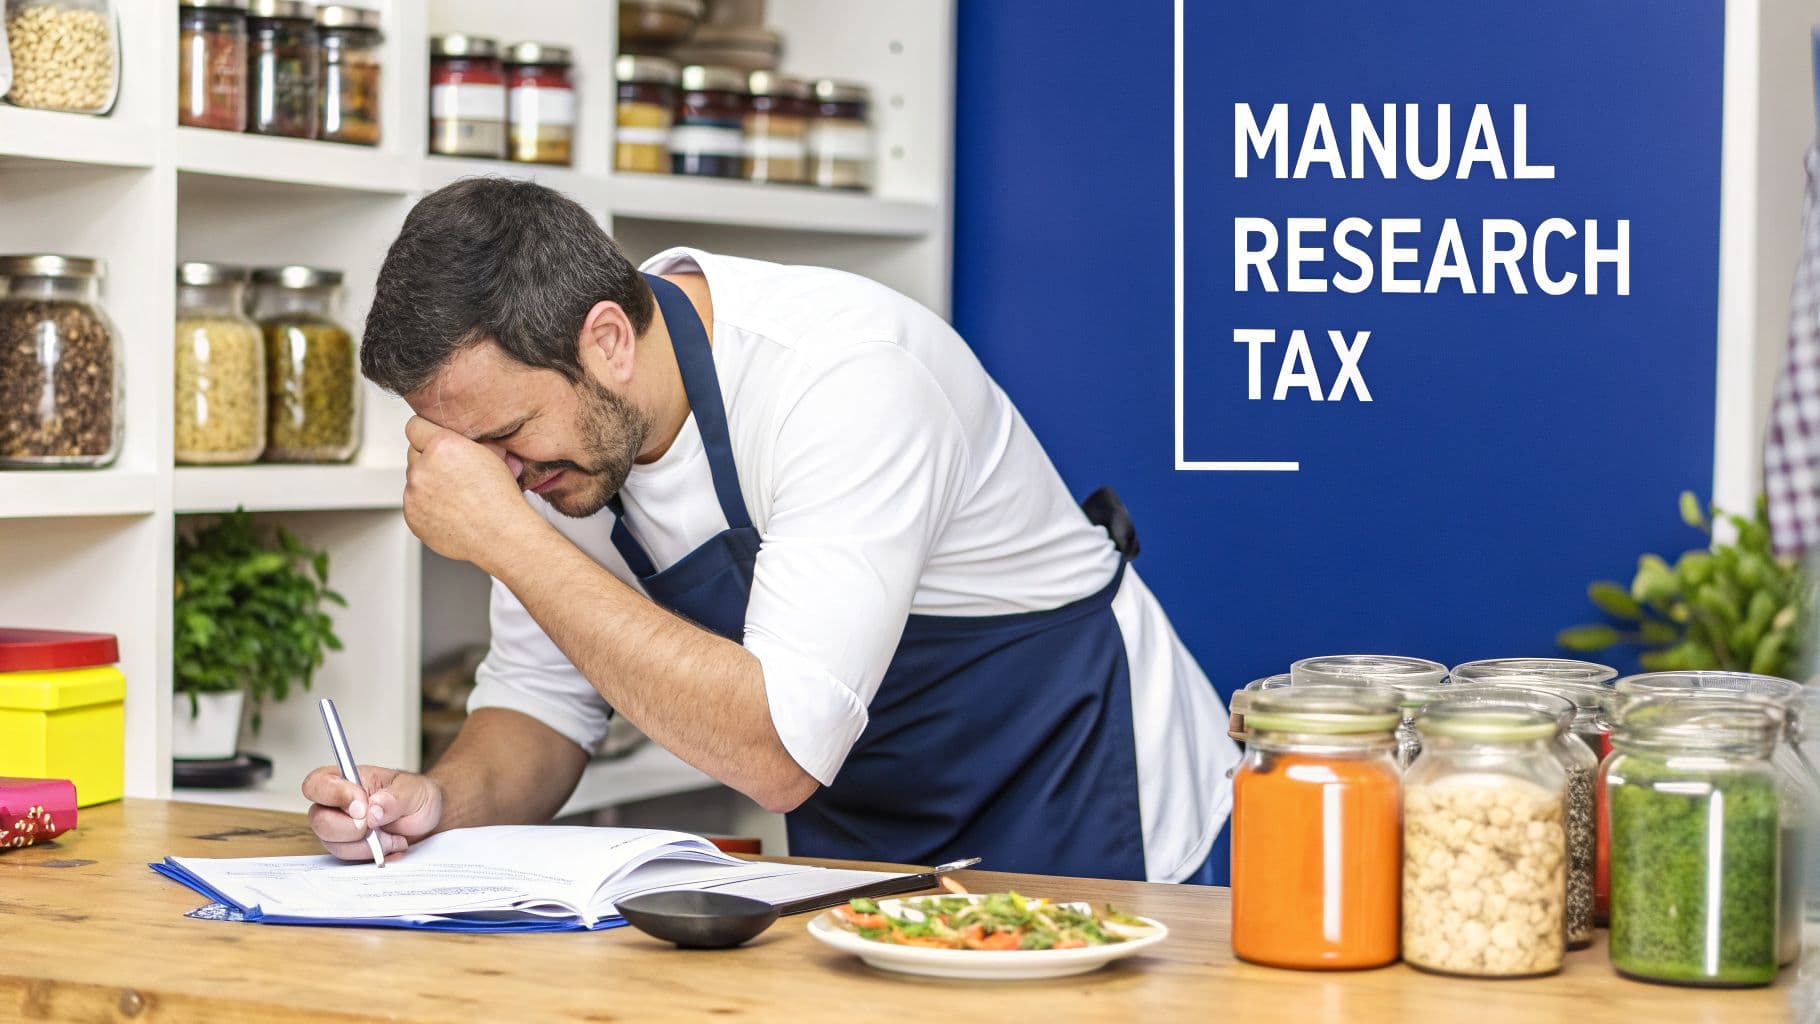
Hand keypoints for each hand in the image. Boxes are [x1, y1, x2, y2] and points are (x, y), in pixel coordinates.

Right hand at [302, 764, 443, 861]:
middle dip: (353, 828)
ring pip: (333, 844)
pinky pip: (349, 858)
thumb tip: (373, 810)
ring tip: (392, 835)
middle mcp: (336, 803)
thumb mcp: (414, 791)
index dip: (335, 796)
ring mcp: (339, 827)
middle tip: (377, 825)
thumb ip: (394, 798)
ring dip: (367, 844)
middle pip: (319, 820)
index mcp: (347, 778)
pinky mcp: (347, 846)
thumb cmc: (416, 795)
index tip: (362, 807)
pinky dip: (372, 854)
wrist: (426, 817)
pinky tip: (390, 844)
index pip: (317, 784)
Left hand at [404, 416, 540, 567]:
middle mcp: (422, 468)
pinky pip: (414, 504)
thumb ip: (468, 440)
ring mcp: (413, 494)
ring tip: (455, 495)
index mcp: (441, 446)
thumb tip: (463, 437)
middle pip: (413, 453)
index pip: (415, 426)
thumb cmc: (501, 498)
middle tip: (452, 471)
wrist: (501, 534)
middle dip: (429, 459)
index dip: (427, 433)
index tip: (433, 440)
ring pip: (414, 480)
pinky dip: (427, 507)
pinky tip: (449, 511)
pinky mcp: (411, 516)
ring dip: (428, 484)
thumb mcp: (493, 454)